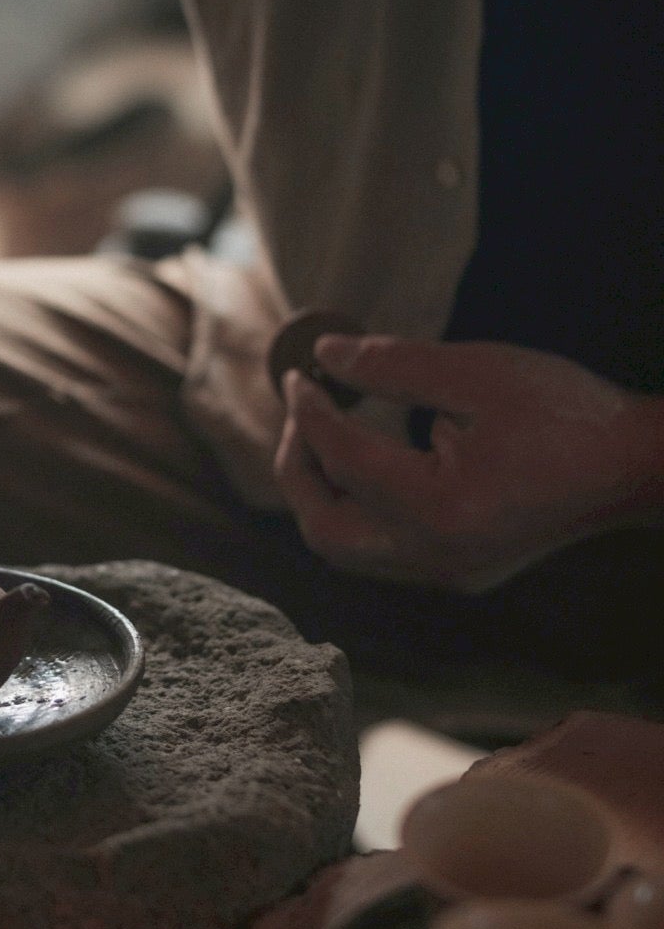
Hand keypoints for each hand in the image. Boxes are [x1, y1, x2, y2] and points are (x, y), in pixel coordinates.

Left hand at [273, 335, 663, 591]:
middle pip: (325, 530)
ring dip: (324, 493)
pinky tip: (368, 457)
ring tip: (325, 432)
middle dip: (299, 468)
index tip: (299, 373)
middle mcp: (436, 557)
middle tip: (301, 411)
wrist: (637, 468)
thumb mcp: (478, 373)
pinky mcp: (459, 572)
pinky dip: (358, 507)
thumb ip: (392, 365)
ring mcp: (447, 573)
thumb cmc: (568, 413)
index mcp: (441, 510)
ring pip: (348, 550)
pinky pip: (382, 550)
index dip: (310, 411)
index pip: (344, 461)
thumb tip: (324, 355)